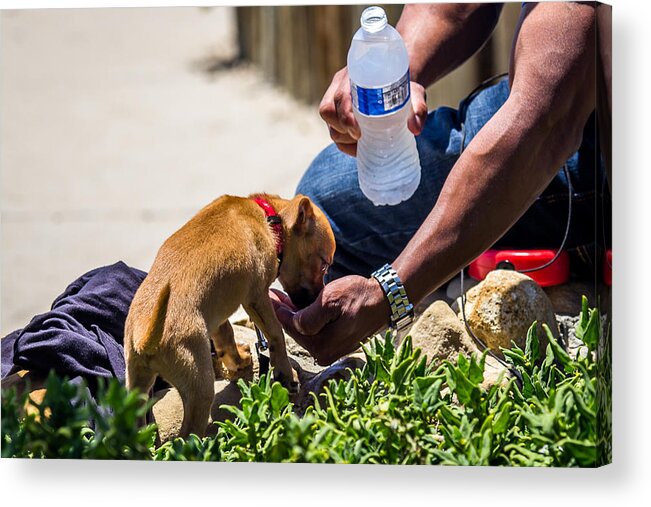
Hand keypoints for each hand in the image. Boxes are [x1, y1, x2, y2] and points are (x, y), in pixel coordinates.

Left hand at [269, 276, 389, 365]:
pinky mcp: (336, 343)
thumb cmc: (359, 297)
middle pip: (296, 330)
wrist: (385, 300)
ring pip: (305, 330)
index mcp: (321, 346)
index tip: (268, 294)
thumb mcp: (331, 301)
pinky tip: (301, 304)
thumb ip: (309, 316)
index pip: (291, 327)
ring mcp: (331, 350)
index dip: (278, 309)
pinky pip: (316, 330)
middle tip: (272, 294)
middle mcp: (324, 354)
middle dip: (284, 312)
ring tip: (283, 297)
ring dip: (295, 314)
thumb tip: (294, 324)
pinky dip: (307, 317)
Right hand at [319, 67, 427, 156]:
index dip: (345, 117)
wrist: (397, 79)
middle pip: (328, 111)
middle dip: (342, 130)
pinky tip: (357, 146)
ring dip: (342, 138)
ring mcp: (336, 100)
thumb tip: (415, 128)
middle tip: (360, 139)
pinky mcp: (338, 113)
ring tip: (360, 143)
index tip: (359, 132)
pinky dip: (343, 142)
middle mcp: (340, 87)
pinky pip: (334, 130)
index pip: (339, 98)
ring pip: (329, 123)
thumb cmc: (403, 86)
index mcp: (353, 77)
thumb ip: (418, 108)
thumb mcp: (414, 93)